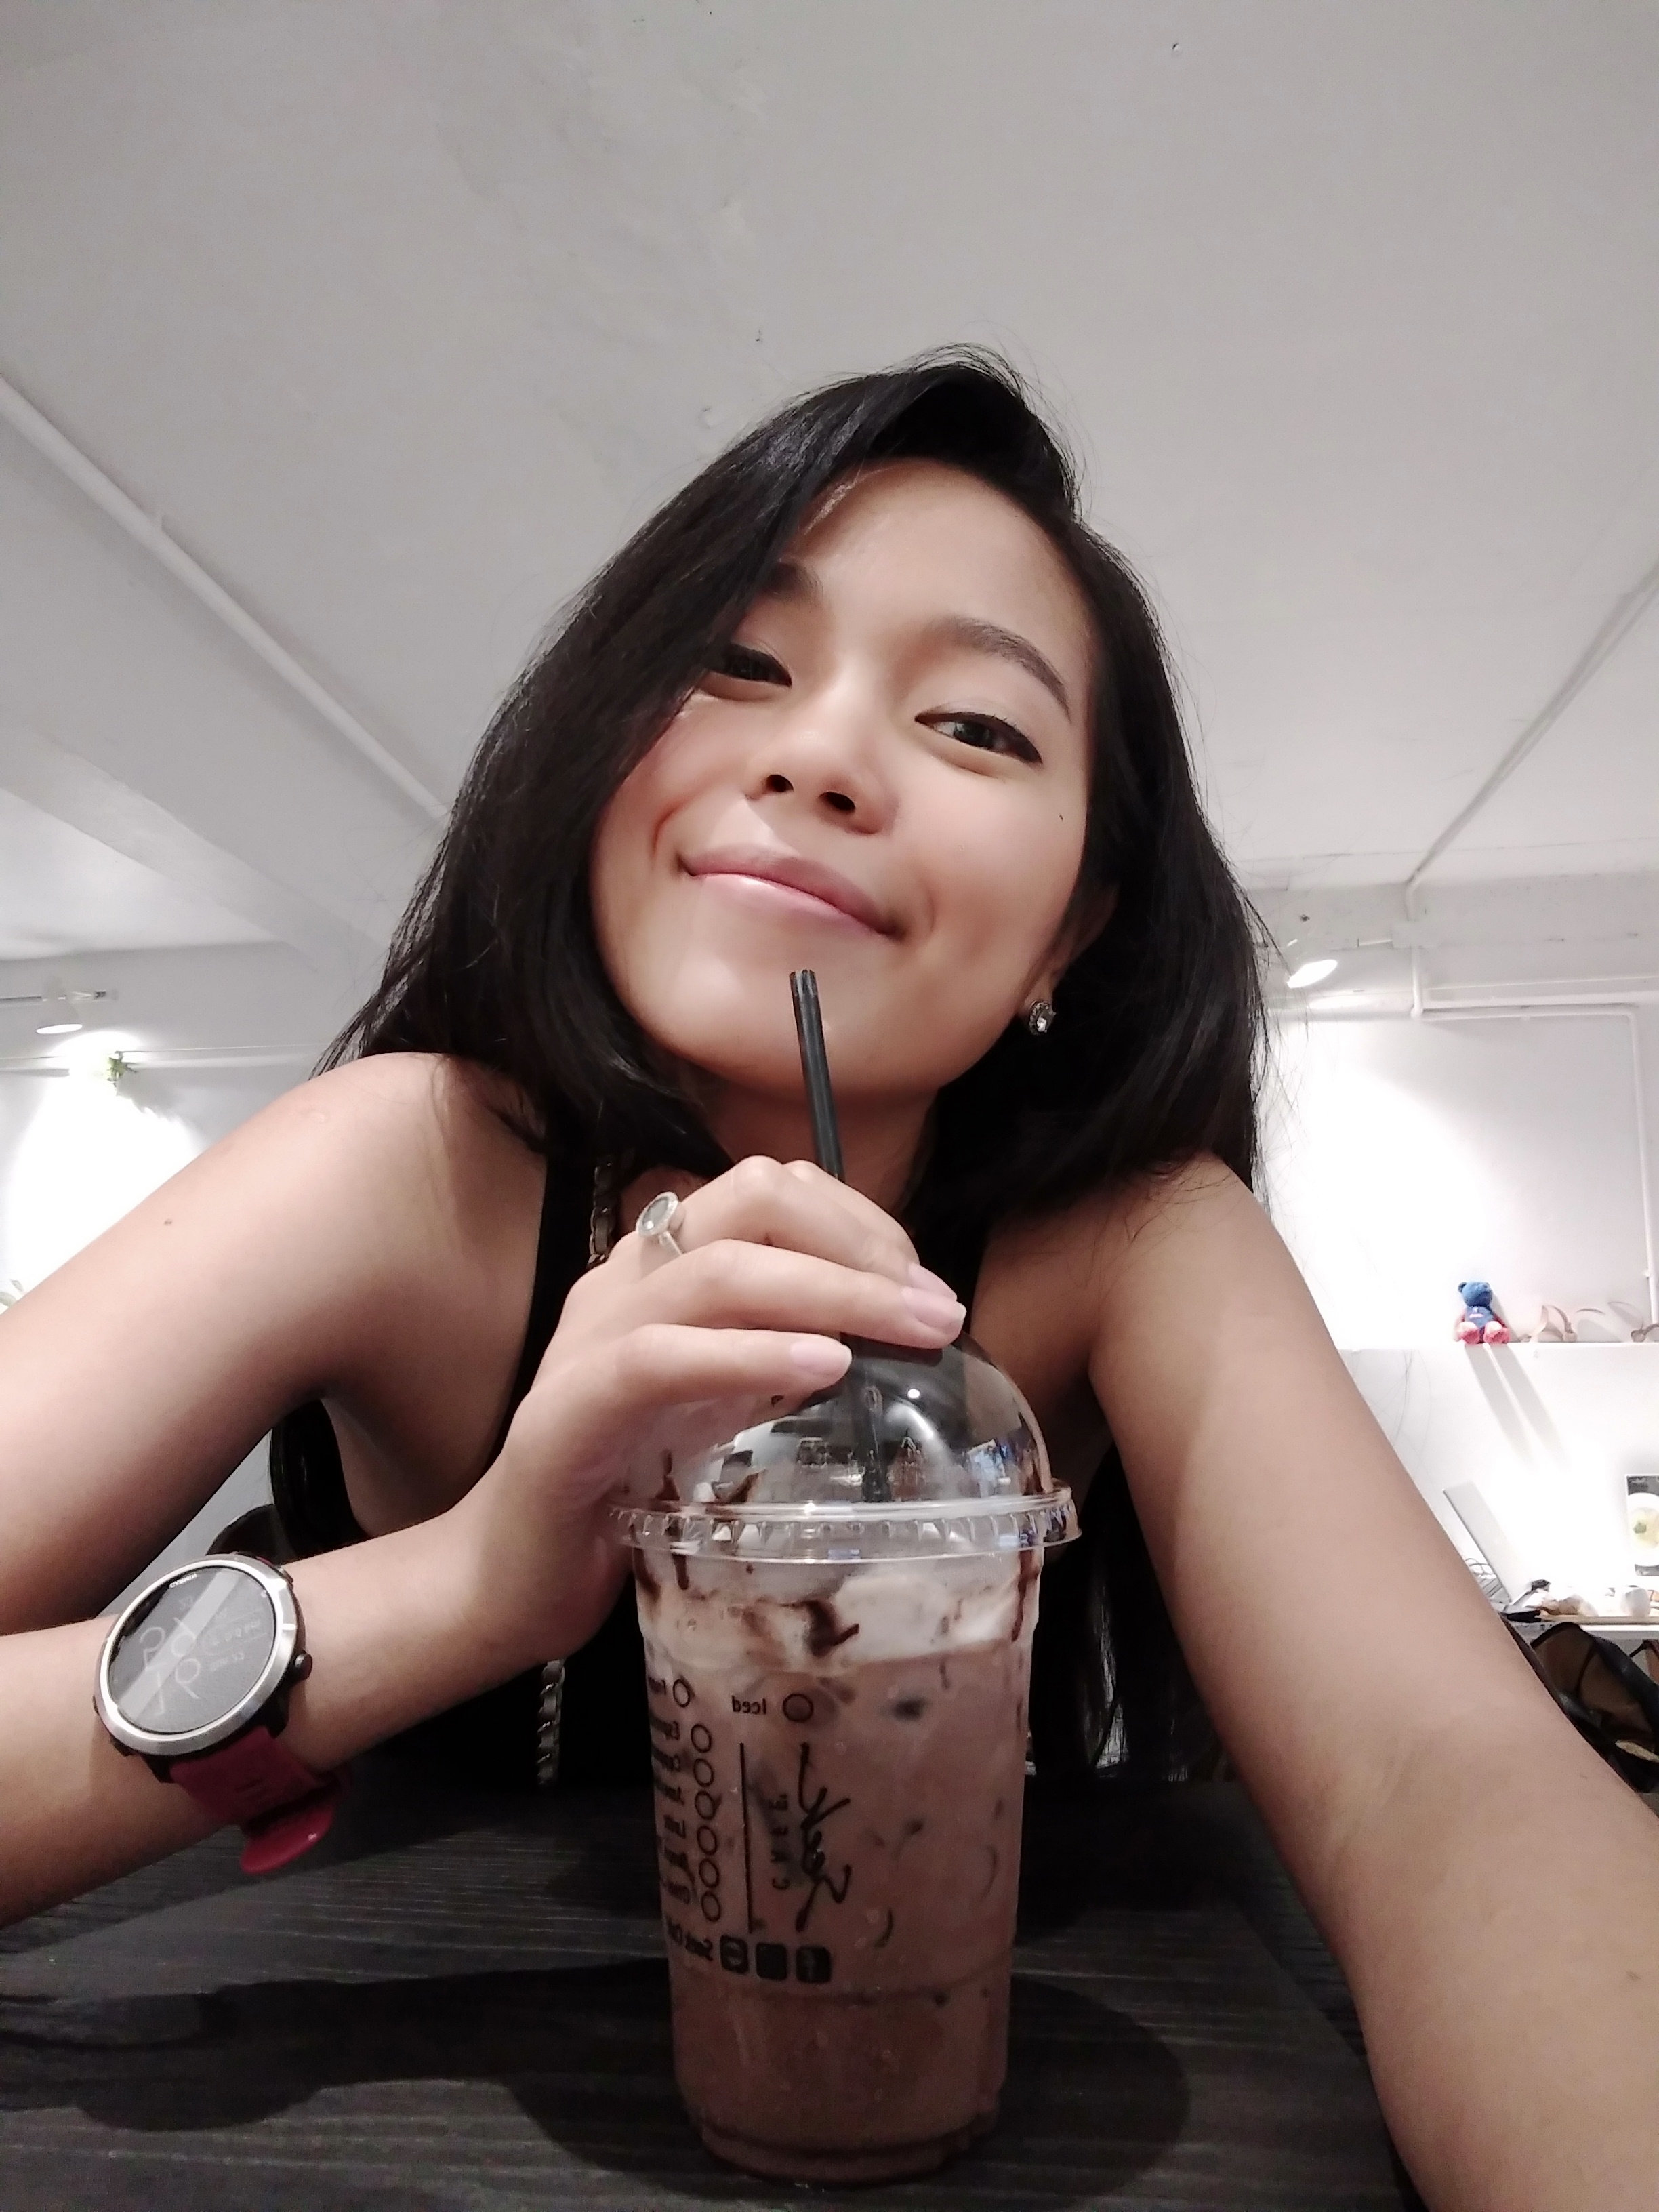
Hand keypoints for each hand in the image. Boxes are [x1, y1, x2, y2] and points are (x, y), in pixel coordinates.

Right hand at [445, 1156, 965, 1671]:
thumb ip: (780, 1354)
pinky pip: (660, 1358)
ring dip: (833, 1291)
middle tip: (937, 1309)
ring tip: (912, 1332)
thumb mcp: (722, 1402)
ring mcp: (588, 1338)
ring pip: (718, 1270)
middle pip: (751, 1197)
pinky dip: (751, 1354)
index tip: (921, 1286)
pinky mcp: (568, 1410)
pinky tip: (823, 1370)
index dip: (859, 1221)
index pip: (770, 1189)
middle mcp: (624, 1279)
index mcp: (661, 1267)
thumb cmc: (627, 1488)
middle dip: (861, 1241)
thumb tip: (890, 1331)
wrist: (514, 1577)